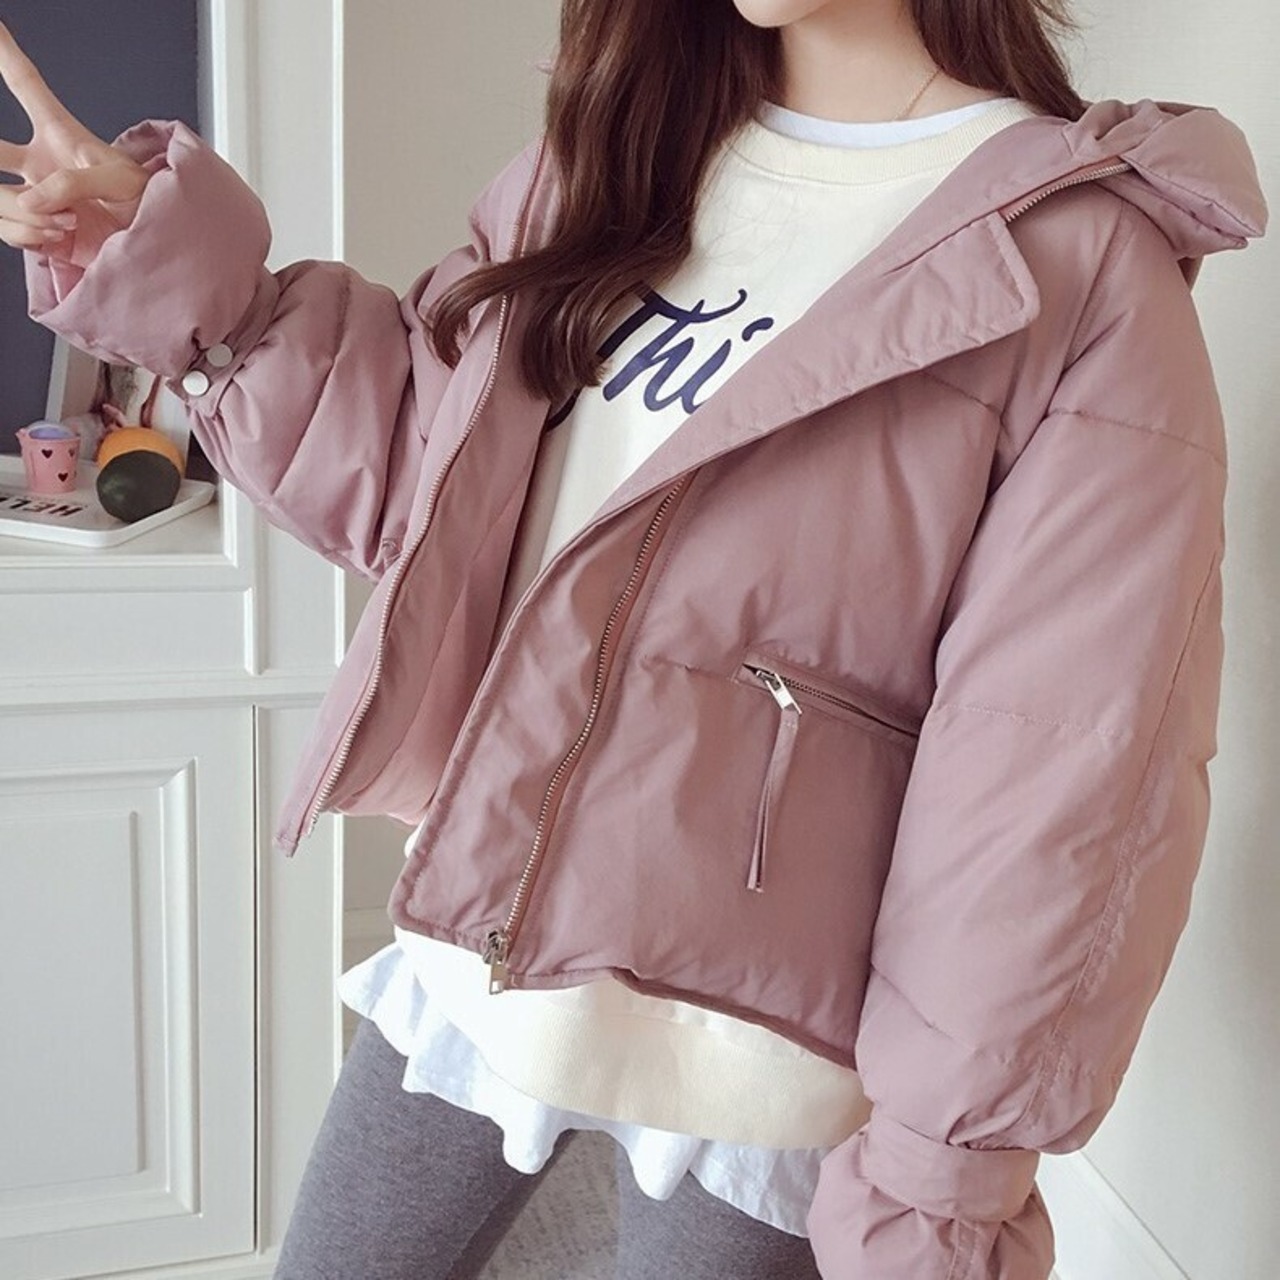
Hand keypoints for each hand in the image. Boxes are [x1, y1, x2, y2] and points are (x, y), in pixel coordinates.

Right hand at [0, 19, 151, 268]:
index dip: (5, 53)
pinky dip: (27, 235)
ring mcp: (34, 194)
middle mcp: (38, 162)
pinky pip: (7, 229)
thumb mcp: (119, 181)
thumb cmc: (147, 204)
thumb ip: (73, 183)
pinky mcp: (35, 227)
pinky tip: (56, 236)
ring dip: (24, 212)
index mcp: (59, 134)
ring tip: (65, 221)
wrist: (154, 247)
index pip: (25, 84)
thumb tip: (33, 198)